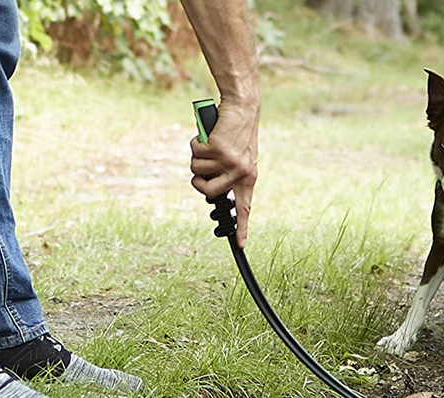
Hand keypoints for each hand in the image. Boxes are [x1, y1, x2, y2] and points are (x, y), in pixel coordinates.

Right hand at [190, 98, 258, 247]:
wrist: (242, 107)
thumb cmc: (237, 131)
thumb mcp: (239, 156)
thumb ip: (229, 173)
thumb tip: (210, 188)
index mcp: (248, 177)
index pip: (244, 208)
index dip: (241, 227)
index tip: (239, 244)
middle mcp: (240, 172)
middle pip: (207, 192)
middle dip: (198, 180)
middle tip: (201, 166)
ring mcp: (228, 161)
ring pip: (197, 170)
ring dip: (197, 156)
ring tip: (210, 143)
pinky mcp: (217, 149)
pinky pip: (195, 153)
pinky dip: (195, 142)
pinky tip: (208, 134)